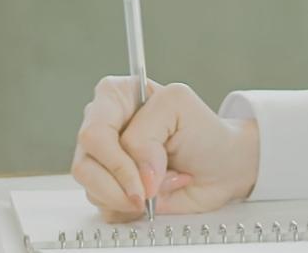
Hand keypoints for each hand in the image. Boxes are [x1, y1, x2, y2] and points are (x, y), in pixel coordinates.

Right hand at [70, 75, 260, 223]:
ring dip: (132, 197)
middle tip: (151, 191)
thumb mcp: (178, 108)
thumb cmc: (203, 131)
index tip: (145, 179)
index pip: (93, 133)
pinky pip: (105, 208)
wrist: (222, 165)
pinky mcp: (111, 189)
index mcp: (114, 97)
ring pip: (92, 190)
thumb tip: (136, 175)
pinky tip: (158, 194)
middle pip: (85, 166)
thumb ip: (146, 136)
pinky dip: (134, 209)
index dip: (115, 161)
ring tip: (164, 182)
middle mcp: (103, 128)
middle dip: (122, 185)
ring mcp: (104, 161)